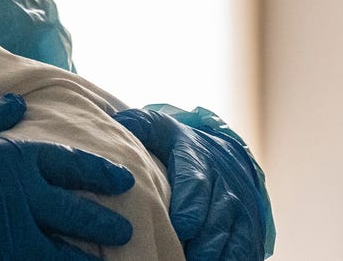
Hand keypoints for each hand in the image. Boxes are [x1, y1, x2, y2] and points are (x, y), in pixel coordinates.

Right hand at [0, 93, 134, 260]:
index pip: (68, 164)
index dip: (99, 173)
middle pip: (77, 213)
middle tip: (124, 227)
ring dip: (88, 259)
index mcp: (9, 161)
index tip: (122, 181)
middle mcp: (17, 199)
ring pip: (64, 253)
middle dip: (106, 222)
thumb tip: (19, 102)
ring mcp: (7, 237)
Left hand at [114, 108, 267, 259]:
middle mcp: (224, 182)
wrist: (220, 151)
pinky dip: (236, 256)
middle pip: (218, 213)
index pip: (196, 182)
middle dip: (207, 237)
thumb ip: (140, 125)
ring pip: (236, 231)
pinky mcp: (251, 224)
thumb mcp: (159, 128)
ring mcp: (240, 205)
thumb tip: (119, 122)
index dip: (192, 205)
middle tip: (190, 255)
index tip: (182, 226)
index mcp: (198, 158)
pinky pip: (248, 244)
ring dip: (222, 251)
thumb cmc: (176, 145)